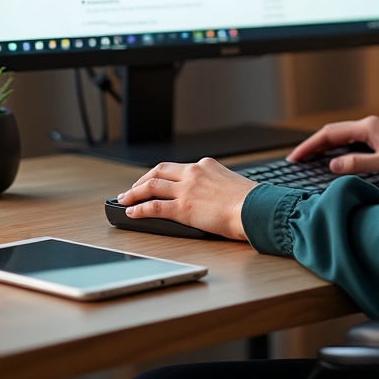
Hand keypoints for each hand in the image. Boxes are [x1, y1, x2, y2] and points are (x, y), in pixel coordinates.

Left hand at [117, 158, 256, 240]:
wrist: (254, 208)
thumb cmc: (249, 200)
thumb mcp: (231, 183)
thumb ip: (215, 185)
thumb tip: (210, 196)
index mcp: (206, 165)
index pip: (176, 167)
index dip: (160, 174)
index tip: (153, 180)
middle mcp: (193, 173)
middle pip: (159, 171)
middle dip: (142, 180)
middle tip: (132, 188)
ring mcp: (186, 189)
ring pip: (151, 186)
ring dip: (134, 193)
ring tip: (125, 199)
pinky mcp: (182, 208)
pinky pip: (154, 207)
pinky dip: (139, 209)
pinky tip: (131, 213)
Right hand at [287, 116, 378, 179]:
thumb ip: (358, 163)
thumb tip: (332, 165)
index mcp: (367, 127)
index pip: (330, 133)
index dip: (310, 145)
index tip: (295, 157)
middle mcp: (367, 126)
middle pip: (332, 133)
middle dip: (312, 145)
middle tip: (295, 160)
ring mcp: (371, 132)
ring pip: (339, 137)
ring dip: (322, 147)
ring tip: (305, 160)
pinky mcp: (375, 140)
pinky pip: (348, 143)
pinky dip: (334, 150)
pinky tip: (328, 159)